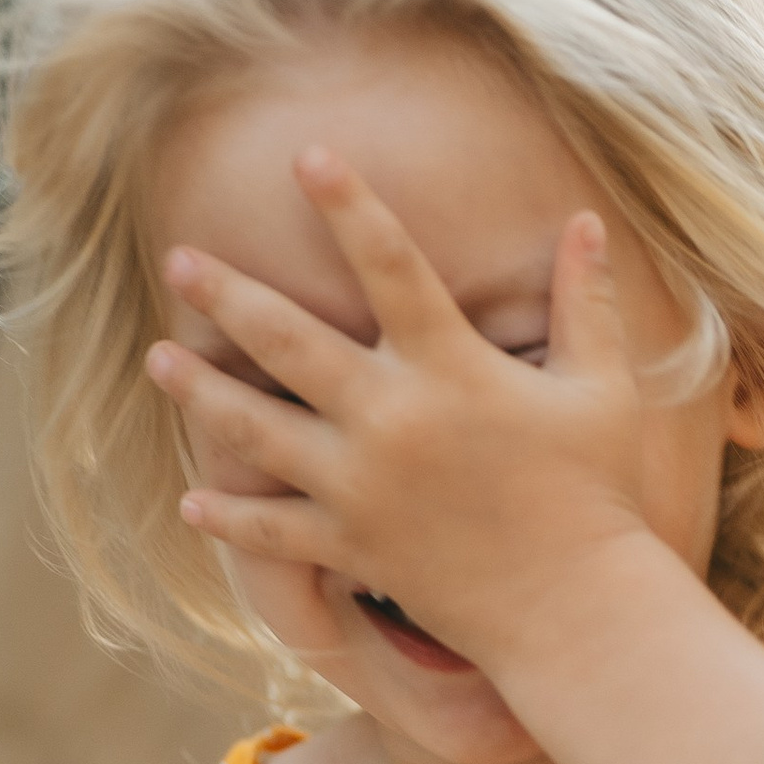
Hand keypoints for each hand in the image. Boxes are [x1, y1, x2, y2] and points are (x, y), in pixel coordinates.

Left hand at [150, 149, 661, 678]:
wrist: (577, 606)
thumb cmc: (598, 492)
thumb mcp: (605, 389)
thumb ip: (587, 300)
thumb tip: (585, 219)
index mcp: (452, 367)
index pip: (391, 265)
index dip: (349, 206)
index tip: (307, 156)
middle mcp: (392, 418)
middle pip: (290, 340)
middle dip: (228, 295)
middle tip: (179, 259)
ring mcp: (362, 486)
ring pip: (257, 429)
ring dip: (201, 391)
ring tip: (158, 358)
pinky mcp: (351, 546)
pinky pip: (273, 529)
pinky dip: (229, 516)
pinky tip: (190, 498)